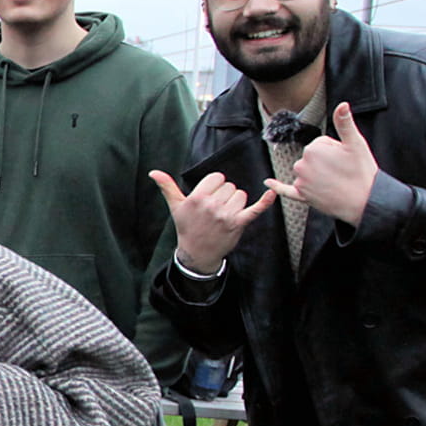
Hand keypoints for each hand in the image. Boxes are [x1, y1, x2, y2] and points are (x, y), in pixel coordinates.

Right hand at [151, 169, 274, 273]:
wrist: (197, 253)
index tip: (208, 197)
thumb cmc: (187, 227)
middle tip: (214, 209)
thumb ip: (167, 187)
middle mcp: (212, 205)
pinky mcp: (239, 224)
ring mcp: (226, 215)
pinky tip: (272, 192)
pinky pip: (255, 209)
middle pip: (229, 186)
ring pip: (240, 195)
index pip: (217, 178)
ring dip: (235, 202)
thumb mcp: (176, 206)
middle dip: (224, 195)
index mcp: (197, 198)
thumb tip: (153, 172)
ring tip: (224, 214)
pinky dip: (265, 201)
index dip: (214, 186)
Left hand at [264, 102, 378, 225]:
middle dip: (326, 162)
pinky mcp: (303, 197)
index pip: (321, 144)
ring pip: (307, 171)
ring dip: (317, 175)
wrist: (365, 202)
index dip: (335, 149)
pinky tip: (268, 183)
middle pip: (312, 157)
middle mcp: (301, 165)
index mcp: (312, 149)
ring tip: (336, 181)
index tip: (345, 158)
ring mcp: (301, 182)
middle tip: (342, 170)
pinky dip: (278, 187)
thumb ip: (344, 122)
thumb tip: (342, 104)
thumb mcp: (355, 143)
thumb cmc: (362, 171)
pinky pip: (287, 191)